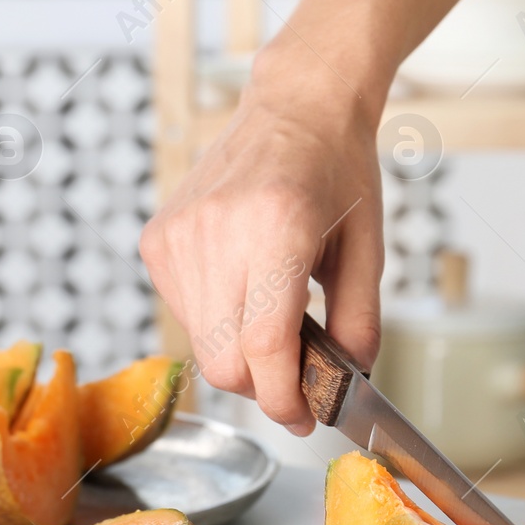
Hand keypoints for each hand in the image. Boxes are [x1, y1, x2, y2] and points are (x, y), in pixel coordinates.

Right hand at [141, 51, 383, 434]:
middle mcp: (216, 230)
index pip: (265, 347)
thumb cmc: (337, 170)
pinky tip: (243, 286)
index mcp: (276, 227)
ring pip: (201, 345)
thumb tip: (347, 384)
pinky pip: (184, 313)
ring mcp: (178, 235)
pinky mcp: (156, 239)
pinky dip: (216, 321)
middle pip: (225, 361)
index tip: (305, 417)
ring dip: (239, 352)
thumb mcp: (368, 249)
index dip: (285, 399)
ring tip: (275, 312)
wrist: (295, 106)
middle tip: (298, 375)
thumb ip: (361, 323)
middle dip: (264, 386)